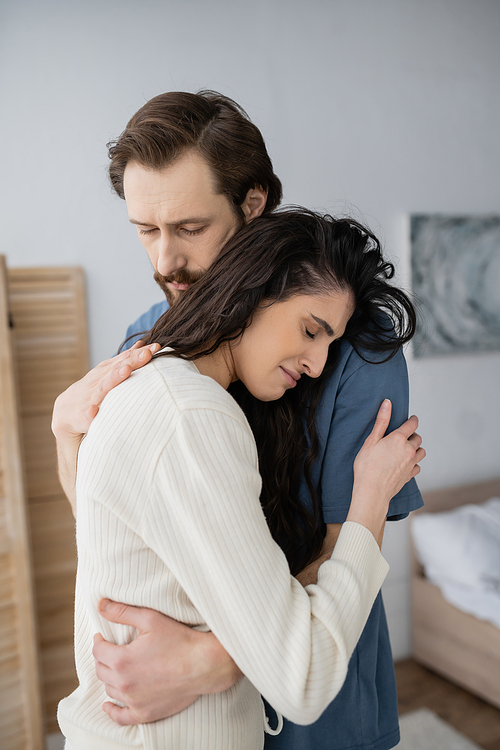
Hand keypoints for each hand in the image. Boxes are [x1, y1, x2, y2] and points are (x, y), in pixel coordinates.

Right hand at [51, 341, 160, 440]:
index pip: (125, 359)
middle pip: (117, 369)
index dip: (140, 353)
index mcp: (106, 372)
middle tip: (147, 353)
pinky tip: (94, 411)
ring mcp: (90, 398)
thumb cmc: (92, 391)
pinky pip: (86, 414)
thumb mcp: (108, 373)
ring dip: (114, 378)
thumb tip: (143, 345)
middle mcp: (99, 381)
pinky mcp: (83, 416)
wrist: (65, 412)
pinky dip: (90, 412)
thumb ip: (125, 361)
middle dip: (132, 361)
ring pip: (103, 387)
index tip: (156, 347)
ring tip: (125, 370)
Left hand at [52, 342, 159, 511]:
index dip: (89, 412)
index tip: (96, 412)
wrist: (70, 429)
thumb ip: (92, 476)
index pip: (80, 414)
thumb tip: (93, 506)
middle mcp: (74, 398)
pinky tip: (147, 348)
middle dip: (115, 377)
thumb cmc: (84, 455)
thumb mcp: (86, 467)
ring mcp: (85, 383)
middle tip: (130, 369)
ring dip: (130, 361)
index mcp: (68, 420)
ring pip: (108, 370)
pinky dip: (131, 355)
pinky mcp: (97, 374)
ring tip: (151, 353)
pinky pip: (115, 362)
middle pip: (96, 386)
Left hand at [93, 599, 242, 725]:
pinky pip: (120, 717)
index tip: (102, 636)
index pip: (98, 651)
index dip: (98, 641)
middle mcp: (124, 683)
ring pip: (109, 690)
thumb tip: (100, 605)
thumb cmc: (179, 640)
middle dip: (102, 658)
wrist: (204, 665)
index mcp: (122, 660)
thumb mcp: (150, 619)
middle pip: (101, 670)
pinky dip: (112, 711)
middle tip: (109, 650)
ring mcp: (134, 701)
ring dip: (109, 678)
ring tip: (115, 668)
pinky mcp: (145, 713)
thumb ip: (122, 612)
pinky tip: (108, 705)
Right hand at [348, 400, 424, 538]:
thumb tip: (387, 403)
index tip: (412, 419)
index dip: (412, 420)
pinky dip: (414, 463)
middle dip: (412, 435)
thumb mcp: (371, 441)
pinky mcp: (410, 475)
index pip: (412, 424)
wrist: (372, 491)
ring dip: (416, 448)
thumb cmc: (367, 466)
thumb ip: (381, 421)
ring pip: (421, 452)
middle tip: (404, 436)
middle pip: (418, 438)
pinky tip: (405, 464)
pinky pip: (418, 466)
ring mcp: (411, 463)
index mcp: (398, 439)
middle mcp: (408, 450)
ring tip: (407, 450)